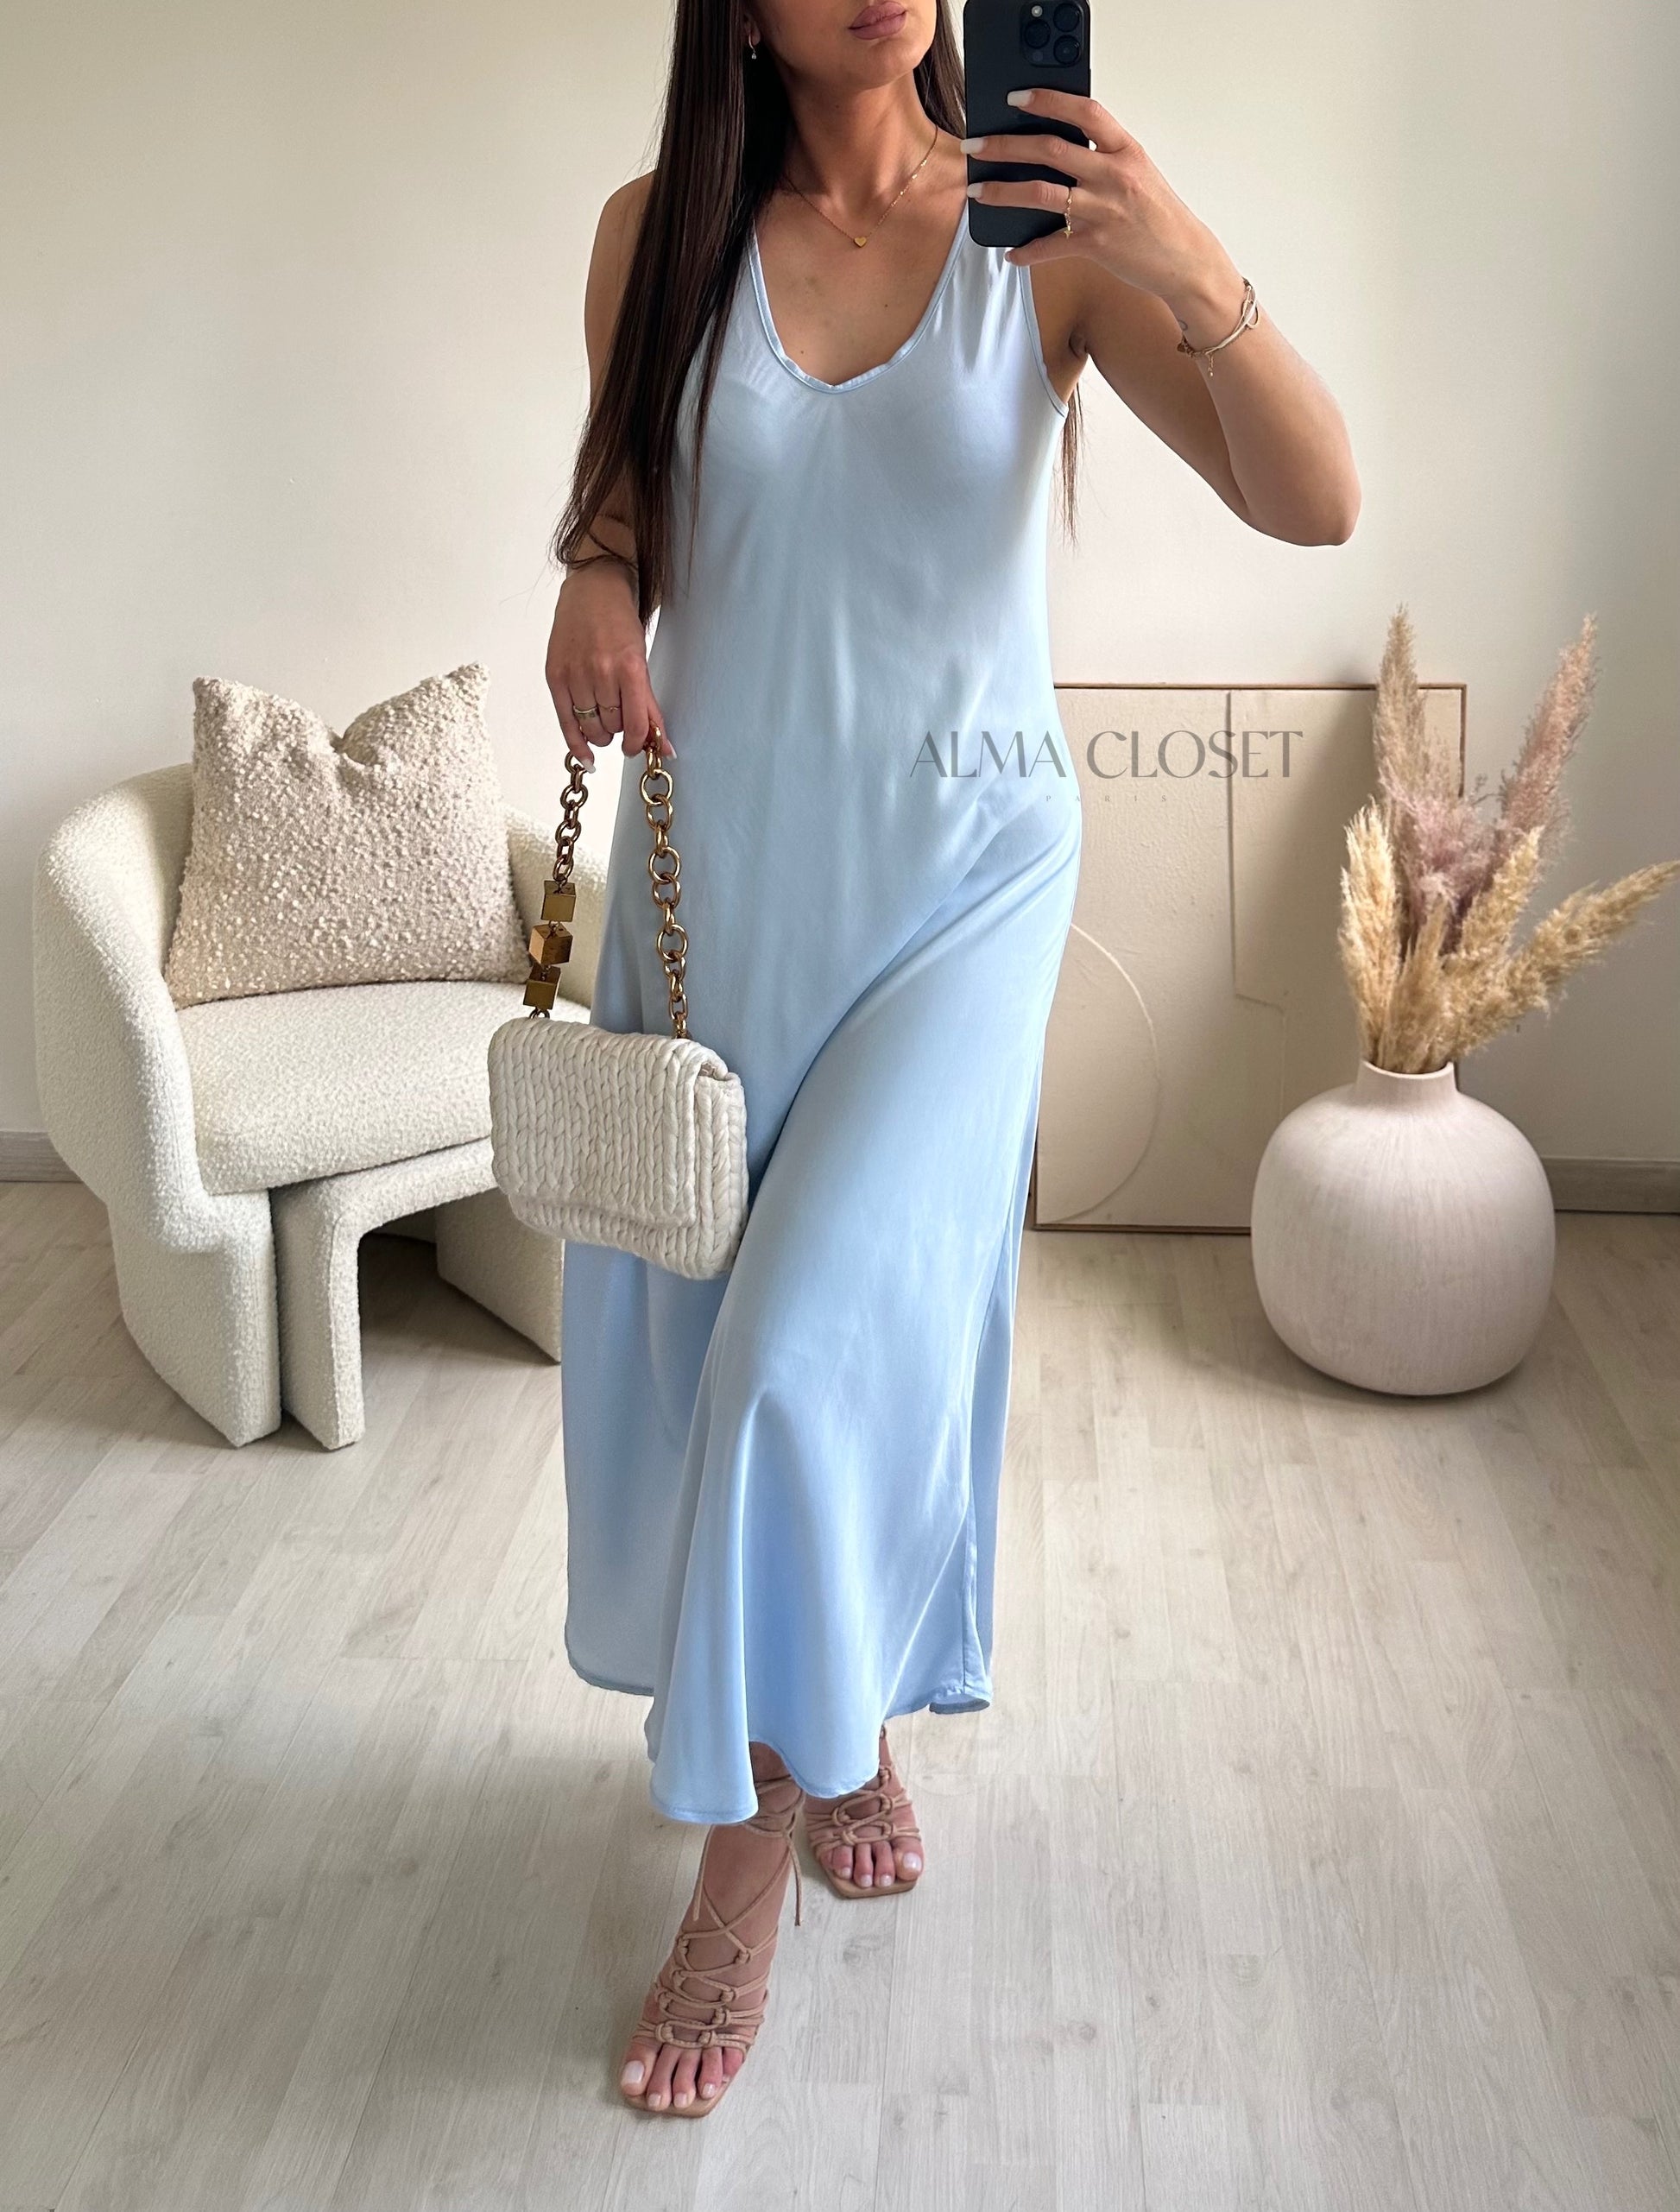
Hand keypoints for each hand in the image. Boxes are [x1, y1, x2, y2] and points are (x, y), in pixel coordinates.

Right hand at [544, 557, 672, 764]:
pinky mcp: (555, 675)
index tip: (639, 746)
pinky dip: (577, 743)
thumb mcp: (642, 661)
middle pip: (613, 727)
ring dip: (601, 732)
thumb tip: (663, 746)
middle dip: (619, 730)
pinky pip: (565, 721)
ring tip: (604, 720)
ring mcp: (575, 674)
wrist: (592, 590)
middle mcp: (600, 672)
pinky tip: (586, 756)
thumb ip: (649, 705)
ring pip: (591, 727)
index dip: (639, 743)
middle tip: (620, 718)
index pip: (635, 724)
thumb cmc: (619, 623)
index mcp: (629, 667)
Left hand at [963, 88, 1243, 340]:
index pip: (1085, 112)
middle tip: (976, 145)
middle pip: (1050, 149)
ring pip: (1040, 193)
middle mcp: (1112, 175)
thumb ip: (1103, 156)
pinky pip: (1050, 245)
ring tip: (977, 191)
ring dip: (1002, 191)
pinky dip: (1027, 251)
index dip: (1048, 102)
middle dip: (1005, 145)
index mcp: (1125, 150)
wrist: (1184, 258)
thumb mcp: (1137, 172)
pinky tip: (1012, 253)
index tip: (1017, 98)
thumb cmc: (1159, 215)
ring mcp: (1103, 210)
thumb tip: (1059, 146)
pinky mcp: (1096, 244)